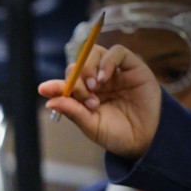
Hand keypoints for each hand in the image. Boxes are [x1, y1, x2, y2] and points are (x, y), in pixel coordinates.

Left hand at [38, 44, 161, 159]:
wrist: (145, 138)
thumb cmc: (116, 134)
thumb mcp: (91, 125)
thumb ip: (73, 111)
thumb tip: (50, 100)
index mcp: (83, 95)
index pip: (66, 83)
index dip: (54, 84)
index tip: (44, 89)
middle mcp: (96, 81)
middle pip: (78, 66)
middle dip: (76, 79)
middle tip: (85, 95)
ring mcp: (113, 72)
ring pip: (94, 54)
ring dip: (89, 68)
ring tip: (95, 87)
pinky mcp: (132, 66)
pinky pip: (117, 52)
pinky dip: (107, 61)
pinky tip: (105, 78)